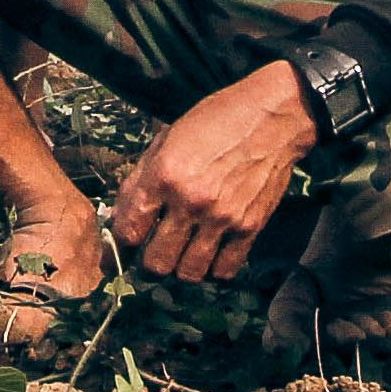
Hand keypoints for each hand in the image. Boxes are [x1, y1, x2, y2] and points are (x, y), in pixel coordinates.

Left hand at [110, 63, 317, 283]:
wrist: (270, 117)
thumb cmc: (215, 121)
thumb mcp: (167, 139)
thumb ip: (142, 178)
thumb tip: (122, 216)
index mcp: (163, 175)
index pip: (129, 231)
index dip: (120, 246)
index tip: (121, 251)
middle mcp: (190, 201)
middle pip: (157, 263)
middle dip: (149, 263)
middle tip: (153, 254)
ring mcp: (221, 217)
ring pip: (189, 274)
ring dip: (181, 269)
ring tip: (182, 255)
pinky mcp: (250, 227)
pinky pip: (225, 270)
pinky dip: (214, 270)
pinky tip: (210, 255)